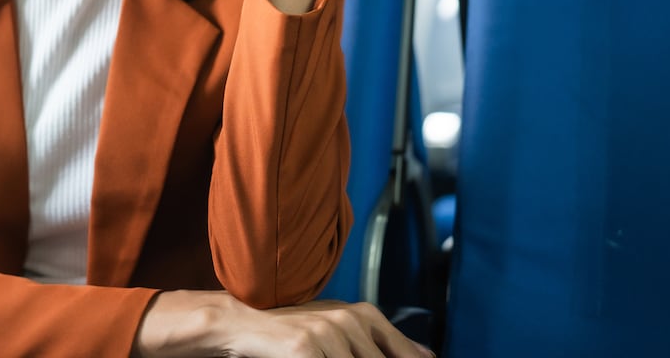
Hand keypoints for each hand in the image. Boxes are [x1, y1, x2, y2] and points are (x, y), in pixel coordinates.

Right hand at [134, 291, 434, 357]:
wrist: (240, 322)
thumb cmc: (290, 331)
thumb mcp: (339, 329)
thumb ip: (384, 342)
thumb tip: (428, 356)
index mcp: (366, 316)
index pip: (405, 354)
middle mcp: (353, 321)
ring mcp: (331, 334)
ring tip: (316, 357)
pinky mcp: (308, 348)